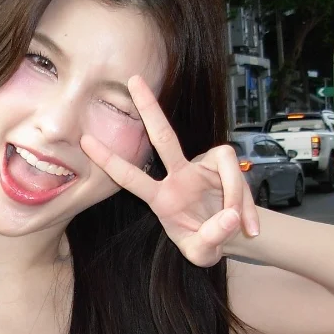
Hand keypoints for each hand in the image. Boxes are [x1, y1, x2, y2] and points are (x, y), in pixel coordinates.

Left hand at [80, 75, 259, 267]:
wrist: (232, 237)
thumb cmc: (206, 242)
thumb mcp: (204, 253)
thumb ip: (211, 238)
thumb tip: (230, 216)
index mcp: (161, 200)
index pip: (131, 178)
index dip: (110, 161)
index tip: (85, 142)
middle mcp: (178, 176)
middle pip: (162, 136)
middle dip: (149, 108)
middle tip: (133, 80)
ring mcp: (202, 167)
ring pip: (222, 162)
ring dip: (235, 196)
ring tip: (239, 225)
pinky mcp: (224, 164)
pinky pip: (238, 175)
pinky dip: (246, 202)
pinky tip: (248, 224)